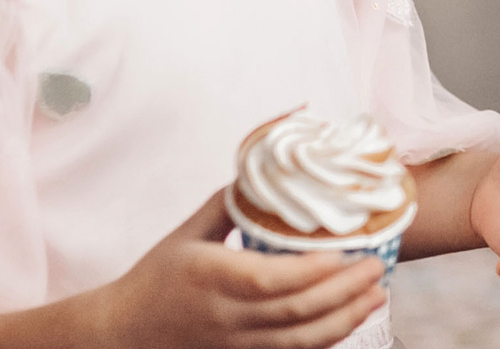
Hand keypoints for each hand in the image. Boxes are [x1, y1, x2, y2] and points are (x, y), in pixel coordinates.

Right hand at [93, 189, 385, 348]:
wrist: (123, 333)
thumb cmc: (155, 278)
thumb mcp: (187, 233)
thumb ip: (229, 203)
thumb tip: (269, 168)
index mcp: (212, 277)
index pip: (270, 280)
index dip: (313, 271)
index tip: (347, 252)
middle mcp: (226, 316)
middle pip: (295, 312)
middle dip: (344, 292)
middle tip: (377, 268)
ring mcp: (235, 344)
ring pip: (299, 341)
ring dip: (345, 319)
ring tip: (376, 295)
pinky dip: (324, 341)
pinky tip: (349, 321)